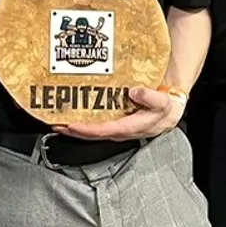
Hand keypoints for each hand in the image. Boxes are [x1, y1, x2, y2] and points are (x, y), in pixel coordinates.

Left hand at [57, 85, 183, 140]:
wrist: (170, 110)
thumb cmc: (166, 108)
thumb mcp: (163, 103)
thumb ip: (151, 97)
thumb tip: (135, 92)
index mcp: (130, 127)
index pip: (104, 130)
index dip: (87, 129)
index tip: (72, 125)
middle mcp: (120, 131)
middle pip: (92, 134)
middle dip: (73, 130)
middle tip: (55, 123)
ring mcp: (116, 128)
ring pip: (91, 132)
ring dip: (74, 128)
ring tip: (57, 121)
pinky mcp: (114, 123)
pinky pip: (95, 125)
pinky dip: (81, 123)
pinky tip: (72, 116)